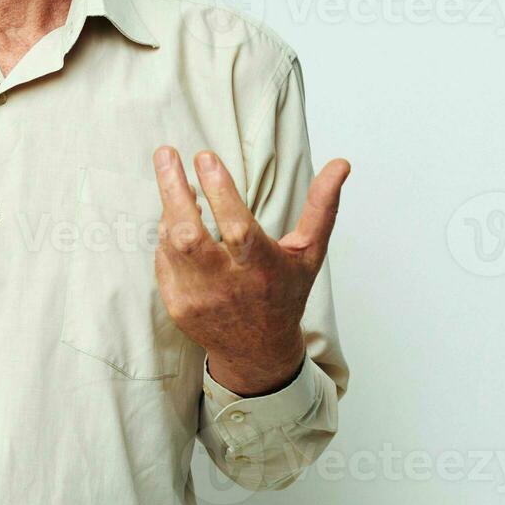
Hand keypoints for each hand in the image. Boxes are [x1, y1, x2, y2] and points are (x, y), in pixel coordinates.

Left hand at [152, 146, 349, 395]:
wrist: (258, 351)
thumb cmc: (284, 293)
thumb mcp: (309, 252)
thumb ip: (321, 206)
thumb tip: (340, 164)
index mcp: (262, 269)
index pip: (237, 227)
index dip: (219, 190)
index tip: (204, 156)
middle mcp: (228, 286)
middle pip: (190, 236)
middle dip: (173, 191)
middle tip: (166, 154)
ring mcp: (198, 299)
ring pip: (172, 244)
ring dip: (170, 208)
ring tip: (176, 180)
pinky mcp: (177, 305)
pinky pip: (164, 259)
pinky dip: (167, 235)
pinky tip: (176, 217)